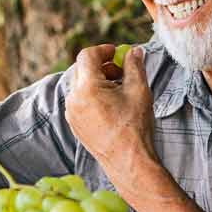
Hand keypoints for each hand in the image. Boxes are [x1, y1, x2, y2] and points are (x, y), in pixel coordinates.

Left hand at [66, 44, 155, 182]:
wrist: (128, 161)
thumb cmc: (134, 127)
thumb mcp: (139, 91)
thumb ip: (134, 66)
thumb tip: (133, 51)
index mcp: (87, 88)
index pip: (87, 56)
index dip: (103, 50)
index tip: (117, 53)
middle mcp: (74, 99)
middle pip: (82, 69)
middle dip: (101, 65)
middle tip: (120, 71)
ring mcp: (72, 113)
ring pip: (80, 85)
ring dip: (97, 81)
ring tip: (118, 90)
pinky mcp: (74, 124)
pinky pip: (79, 101)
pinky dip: (92, 95)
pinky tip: (111, 105)